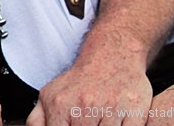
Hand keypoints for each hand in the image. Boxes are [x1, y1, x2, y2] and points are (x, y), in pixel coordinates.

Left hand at [26, 58, 151, 125]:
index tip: (73, 125)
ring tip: (101, 120)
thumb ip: (37, 120)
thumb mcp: (49, 95)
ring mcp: (112, 109)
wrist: (113, 54)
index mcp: (61, 105)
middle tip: (88, 121)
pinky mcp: (136, 112)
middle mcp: (85, 106)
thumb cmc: (81, 80)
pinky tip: (118, 121)